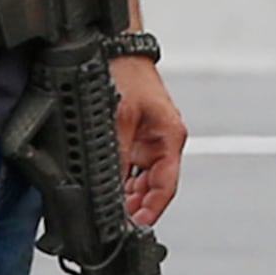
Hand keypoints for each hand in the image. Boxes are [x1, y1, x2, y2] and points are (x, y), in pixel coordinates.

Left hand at [112, 56, 185, 227]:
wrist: (113, 47)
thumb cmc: (126, 73)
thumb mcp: (120, 118)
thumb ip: (116, 155)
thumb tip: (108, 189)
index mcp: (169, 137)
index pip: (165, 186)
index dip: (151, 210)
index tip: (135, 227)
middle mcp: (161, 141)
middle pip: (153, 186)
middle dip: (136, 206)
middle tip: (116, 224)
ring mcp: (146, 138)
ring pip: (139, 178)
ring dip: (126, 195)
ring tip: (109, 212)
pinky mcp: (132, 134)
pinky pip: (127, 165)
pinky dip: (118, 179)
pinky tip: (105, 189)